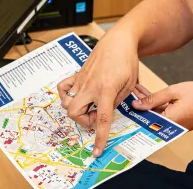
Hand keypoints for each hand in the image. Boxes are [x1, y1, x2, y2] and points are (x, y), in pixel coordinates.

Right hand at [56, 28, 140, 157]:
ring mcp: (81, 80)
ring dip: (76, 110)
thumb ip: (118, 101)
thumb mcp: (129, 84)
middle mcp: (90, 86)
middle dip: (84, 121)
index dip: (99, 138)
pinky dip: (66, 95)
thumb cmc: (126, 61)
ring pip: (67, 102)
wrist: (118, 42)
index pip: (101, 119)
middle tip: (96, 116)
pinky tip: (77, 96)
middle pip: (74, 112)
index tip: (97, 151)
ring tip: (88, 106)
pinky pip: (63, 87)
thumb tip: (108, 113)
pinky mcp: (77, 74)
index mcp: (106, 90)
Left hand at [132, 81, 192, 130]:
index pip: (144, 119)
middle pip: (148, 117)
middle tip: (127, 93)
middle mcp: (171, 127)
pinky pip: (164, 114)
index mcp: (168, 122)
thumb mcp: (174, 92)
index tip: (121, 101)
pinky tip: (150, 95)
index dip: (132, 110)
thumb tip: (136, 105)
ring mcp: (177, 125)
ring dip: (147, 104)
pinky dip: (157, 105)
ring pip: (156, 114)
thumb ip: (154, 98)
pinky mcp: (181, 121)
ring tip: (136, 91)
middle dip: (138, 105)